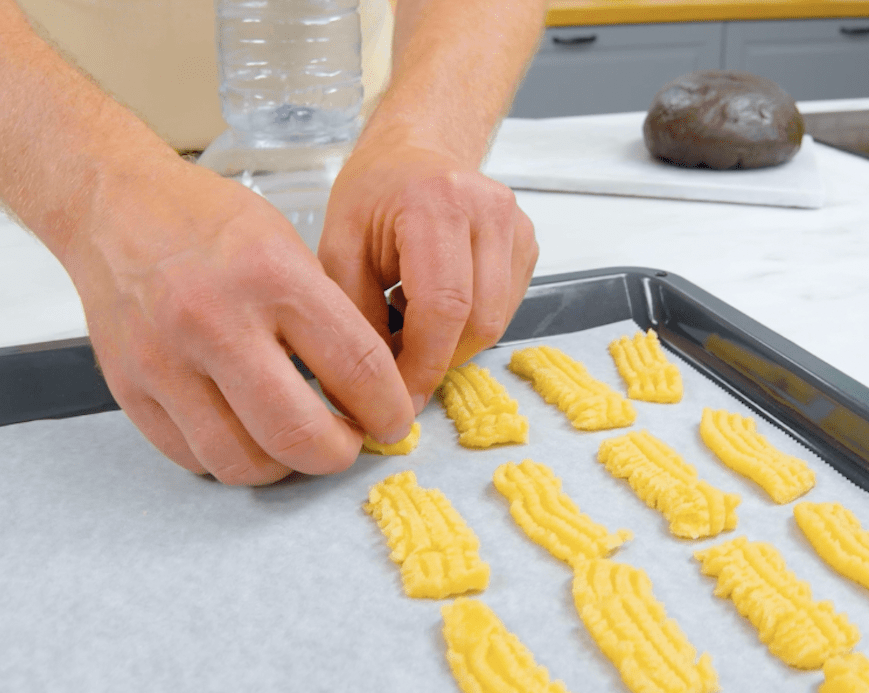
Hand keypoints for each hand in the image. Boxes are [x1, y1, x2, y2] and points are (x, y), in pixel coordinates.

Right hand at [59, 156, 414, 484]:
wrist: (113, 206)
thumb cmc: (205, 221)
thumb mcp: (285, 243)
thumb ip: (325, 316)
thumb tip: (370, 390)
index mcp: (270, 277)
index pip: (357, 367)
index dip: (388, 409)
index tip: (393, 420)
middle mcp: (214, 322)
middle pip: (298, 434)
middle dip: (339, 455)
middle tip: (347, 444)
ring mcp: (164, 361)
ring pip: (241, 462)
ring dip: (283, 467)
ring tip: (296, 444)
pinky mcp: (129, 389)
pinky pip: (193, 458)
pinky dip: (230, 459)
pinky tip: (246, 434)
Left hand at [318, 138, 537, 413]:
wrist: (413, 151)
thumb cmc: (371, 196)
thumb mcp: (339, 249)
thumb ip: (355, 317)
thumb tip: (368, 389)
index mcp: (436, 203)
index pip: (444, 306)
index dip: (422, 364)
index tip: (397, 399)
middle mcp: (488, 210)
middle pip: (479, 320)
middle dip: (438, 361)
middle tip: (399, 373)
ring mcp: (516, 225)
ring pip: (497, 321)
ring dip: (454, 345)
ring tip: (411, 327)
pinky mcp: (528, 242)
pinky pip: (506, 308)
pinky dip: (470, 325)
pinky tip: (436, 306)